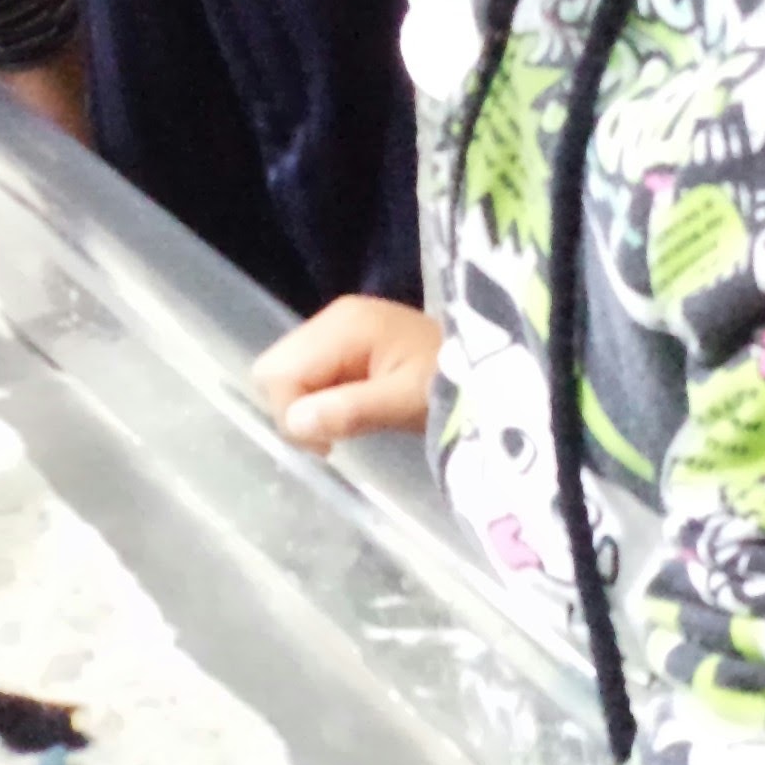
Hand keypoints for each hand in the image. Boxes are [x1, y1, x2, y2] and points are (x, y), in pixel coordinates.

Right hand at [253, 293, 441, 451]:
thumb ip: (351, 410)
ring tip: (342, 427)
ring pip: (287, 374)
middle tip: (332, 438)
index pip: (279, 373)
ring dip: (305, 408)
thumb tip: (295, 422)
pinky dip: (317, 401)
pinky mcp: (343, 345)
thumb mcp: (405, 402)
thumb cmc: (453, 383)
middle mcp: (332, 319)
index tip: (329, 445)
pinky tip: (346, 412)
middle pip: (275, 369)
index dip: (292, 414)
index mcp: (344, 326)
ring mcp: (336, 329)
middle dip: (292, 410)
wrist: (489, 368)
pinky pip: (307, 375)